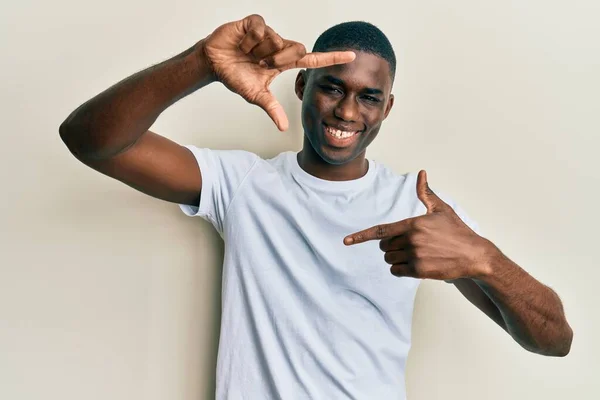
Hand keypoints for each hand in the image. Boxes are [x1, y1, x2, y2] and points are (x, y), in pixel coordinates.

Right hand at [201, 14, 355, 130]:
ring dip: (260, 50)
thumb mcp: (256, 95)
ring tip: (247, 53)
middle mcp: (279, 46)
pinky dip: (251, 39)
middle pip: (296, 48)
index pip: (312, 59)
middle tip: (260, 64)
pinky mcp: (254, 22)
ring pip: (277, 39)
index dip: (331, 58)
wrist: (213, 63)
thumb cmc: (235, 76)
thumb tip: (283, 127)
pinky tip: (242, 44)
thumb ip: (272, 108)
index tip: (352, 56)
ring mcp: (268, 33)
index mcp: (283, 62)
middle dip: (278, 60)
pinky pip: (261, 28)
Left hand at [343, 170, 492, 280]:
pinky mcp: (419, 271)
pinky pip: (396, 271)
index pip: (380, 230)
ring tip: (415, 254)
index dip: (361, 236)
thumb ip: (426, 193)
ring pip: (389, 259)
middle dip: (391, 246)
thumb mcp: (441, 209)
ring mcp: (415, 256)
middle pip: (384, 246)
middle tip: (409, 244)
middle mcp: (411, 240)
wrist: (474, 255)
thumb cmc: (457, 231)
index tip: (346, 241)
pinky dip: (401, 269)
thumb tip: (421, 173)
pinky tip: (415, 264)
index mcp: (412, 224)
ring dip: (396, 258)